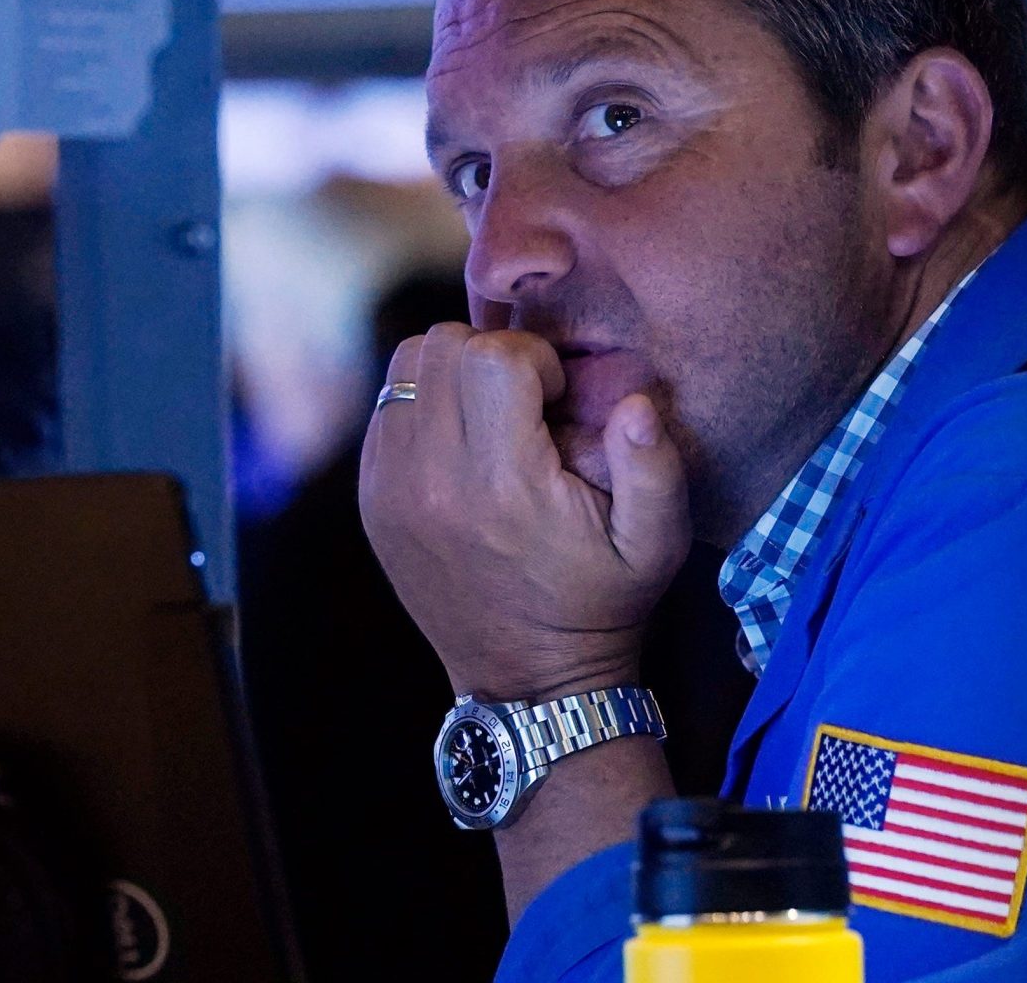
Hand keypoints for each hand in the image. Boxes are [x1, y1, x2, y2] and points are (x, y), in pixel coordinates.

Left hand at [358, 323, 691, 699]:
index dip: (536, 360)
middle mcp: (431, 482)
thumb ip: (655, 467)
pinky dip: (425, 407)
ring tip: (492, 417)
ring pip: (407, 366)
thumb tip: (635, 404)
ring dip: (453, 376)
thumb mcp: (655, 544)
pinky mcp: (371, 500)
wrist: (529, 680)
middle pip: (442, 347)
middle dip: (492, 357)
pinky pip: (388, 408)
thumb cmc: (599, 604)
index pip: (493, 356)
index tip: (557, 399)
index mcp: (501, 485)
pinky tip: (463, 446)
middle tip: (525, 403)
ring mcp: (390, 491)